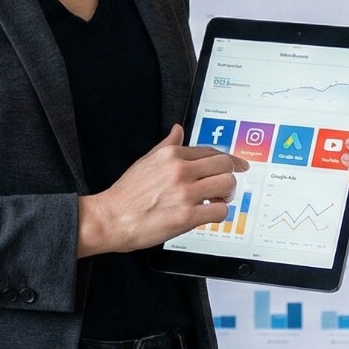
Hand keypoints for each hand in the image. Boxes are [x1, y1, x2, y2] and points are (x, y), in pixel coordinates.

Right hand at [77, 125, 246, 255]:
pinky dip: (219, 213)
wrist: (110, 218)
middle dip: (229, 176)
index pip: (211, 152)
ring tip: (217, 201)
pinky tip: (208, 214)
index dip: (228, 160)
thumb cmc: (125, 195)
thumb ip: (166, 145)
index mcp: (171, 156)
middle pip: (224, 165)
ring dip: (227, 195)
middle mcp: (180, 171)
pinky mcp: (186, 217)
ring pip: (227, 185)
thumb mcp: (146, 161)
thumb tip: (178, 130)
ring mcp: (184, 194)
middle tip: (224, 187)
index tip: (238, 166)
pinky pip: (220, 211)